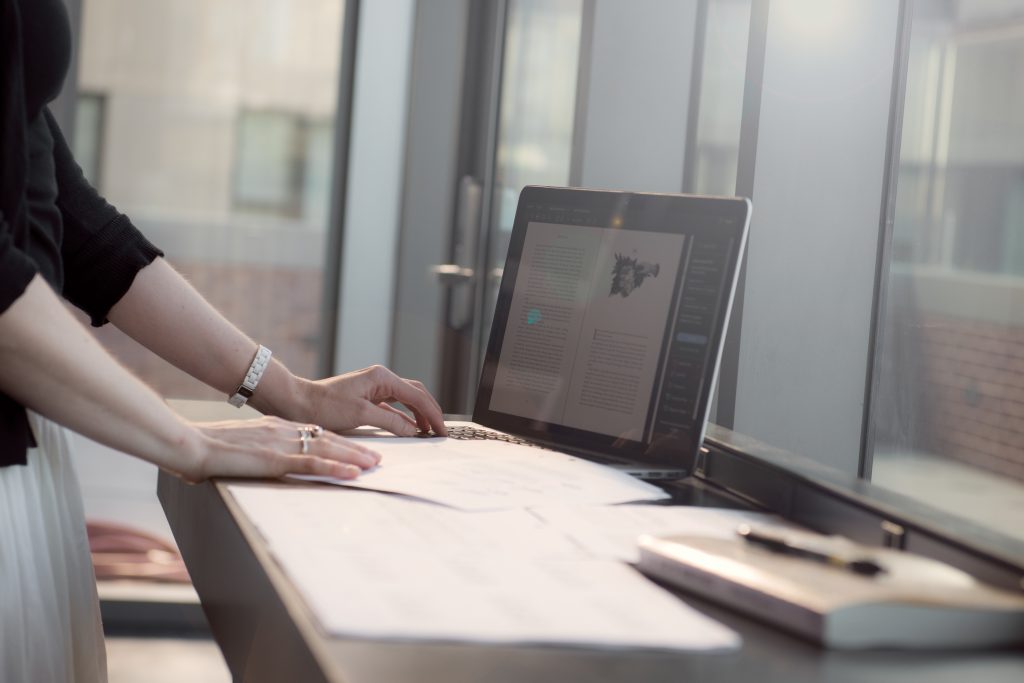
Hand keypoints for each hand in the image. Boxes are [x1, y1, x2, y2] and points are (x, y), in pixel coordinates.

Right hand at [183, 416, 381, 482]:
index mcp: (273, 428)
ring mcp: (280, 444)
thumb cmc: (204, 447)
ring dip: (353, 457)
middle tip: (376, 456)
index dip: (337, 440)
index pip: (313, 432)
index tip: (354, 447)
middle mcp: (282, 431)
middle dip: (353, 448)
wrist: (188, 443)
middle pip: (327, 438)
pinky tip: (353, 473)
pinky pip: (312, 463)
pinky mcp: (274, 459)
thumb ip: (251, 452)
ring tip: (374, 464)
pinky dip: (335, 467)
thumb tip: (252, 462)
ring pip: (326, 448)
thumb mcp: (236, 446)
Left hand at [298, 365, 446, 436]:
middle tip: (441, 431)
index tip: (442, 431)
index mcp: (382, 377)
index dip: (432, 414)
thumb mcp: (361, 415)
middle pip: (415, 393)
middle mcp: (381, 379)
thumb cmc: (325, 406)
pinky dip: (404, 417)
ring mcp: (374, 387)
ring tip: (429, 431)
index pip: (416, 395)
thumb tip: (414, 430)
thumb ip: (391, 422)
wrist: (298, 402)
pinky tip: (410, 428)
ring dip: (419, 414)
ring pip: (406, 399)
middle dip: (430, 411)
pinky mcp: (367, 397)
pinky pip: (393, 406)